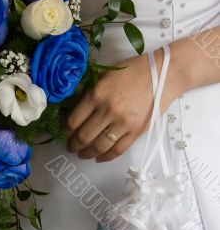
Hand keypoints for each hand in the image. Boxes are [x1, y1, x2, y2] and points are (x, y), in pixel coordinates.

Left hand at [66, 48, 182, 162]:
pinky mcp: (136, 132)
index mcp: (97, 94)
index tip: (65, 133)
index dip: (66, 130)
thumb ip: (91, 93)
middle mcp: (108, 110)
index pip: (74, 120)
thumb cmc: (134, 71)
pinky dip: (105, 157)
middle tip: (71, 147)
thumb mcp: (106, 75)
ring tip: (82, 154)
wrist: (164, 75)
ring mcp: (123, 123)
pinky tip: (98, 158)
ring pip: (99, 146)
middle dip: (74, 145)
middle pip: (84, 136)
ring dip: (87, 153)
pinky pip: (117, 150)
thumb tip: (76, 110)